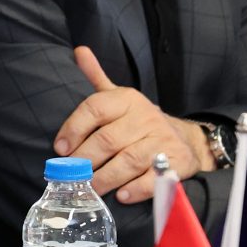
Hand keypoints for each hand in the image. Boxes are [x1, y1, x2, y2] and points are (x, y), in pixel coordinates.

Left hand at [54, 46, 205, 204]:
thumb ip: (97, 77)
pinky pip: (154, 177)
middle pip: (108, 139)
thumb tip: (79, 51)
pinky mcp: (178, 162)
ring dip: (105, 178)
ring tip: (91, 188)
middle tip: (72, 176)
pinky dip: (136, 188)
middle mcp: (146, 117)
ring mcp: (163, 140)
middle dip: (86, 160)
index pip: (95, 108)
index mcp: (127, 100)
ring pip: (129, 160)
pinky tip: (122, 195)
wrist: (186, 138)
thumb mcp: (119, 97)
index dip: (73, 129)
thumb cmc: (139, 121)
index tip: (60, 149)